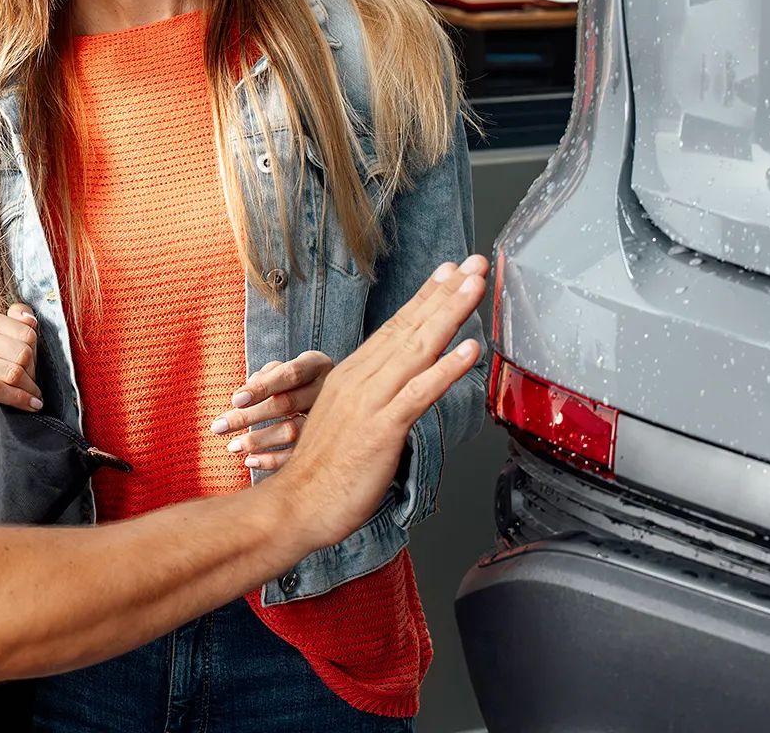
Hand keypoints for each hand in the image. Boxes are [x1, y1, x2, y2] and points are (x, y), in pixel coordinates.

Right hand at [0, 304, 44, 448]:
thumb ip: (17, 328)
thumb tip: (31, 319)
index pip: (26, 332)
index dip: (35, 356)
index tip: (32, 371)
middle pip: (21, 352)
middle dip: (32, 375)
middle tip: (32, 388)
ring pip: (11, 372)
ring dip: (28, 390)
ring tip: (33, 399)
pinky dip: (17, 400)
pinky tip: (29, 406)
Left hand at [211, 351, 333, 471]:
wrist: (339, 396)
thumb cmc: (295, 379)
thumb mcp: (283, 368)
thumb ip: (265, 376)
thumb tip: (243, 396)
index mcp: (316, 364)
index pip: (290, 375)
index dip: (262, 387)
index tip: (235, 400)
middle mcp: (327, 390)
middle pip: (286, 404)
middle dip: (249, 416)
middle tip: (218, 427)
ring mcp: (329, 418)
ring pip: (293, 432)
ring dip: (259, 441)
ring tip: (232, 446)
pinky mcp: (325, 442)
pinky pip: (299, 454)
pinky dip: (273, 460)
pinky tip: (250, 461)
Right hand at [266, 255, 487, 550]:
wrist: (294, 505)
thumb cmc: (321, 473)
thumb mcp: (346, 422)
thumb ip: (370, 401)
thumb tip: (396, 393)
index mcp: (351, 376)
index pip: (396, 328)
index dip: (426, 298)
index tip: (449, 273)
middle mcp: (361, 380)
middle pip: (410, 327)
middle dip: (446, 292)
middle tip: (475, 263)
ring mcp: (370, 402)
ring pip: (417, 349)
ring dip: (450, 314)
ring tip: (475, 287)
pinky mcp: (380, 429)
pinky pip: (418, 393)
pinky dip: (445, 369)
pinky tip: (469, 350)